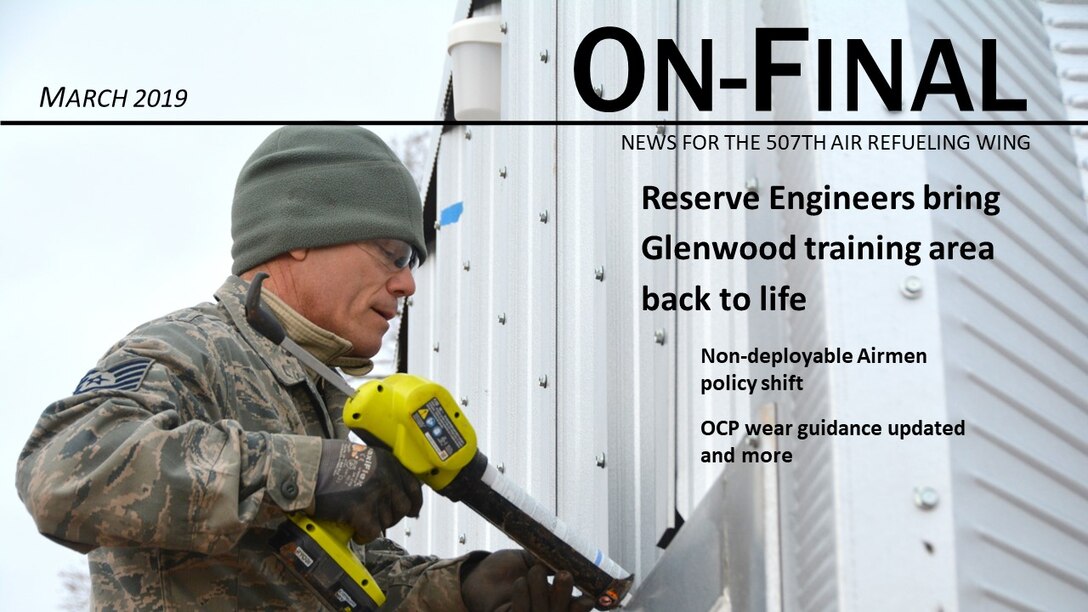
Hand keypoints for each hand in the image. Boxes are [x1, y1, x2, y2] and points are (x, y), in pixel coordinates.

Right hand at [310, 440, 421, 542]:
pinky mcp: (362, 510)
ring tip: (358, 521)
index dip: (414, 502)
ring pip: (386, 521)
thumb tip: (392, 490)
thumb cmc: (326, 462)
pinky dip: (364, 535)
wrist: (305, 468)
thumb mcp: (363, 456)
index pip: (414, 486)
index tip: (413, 511)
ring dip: (373, 525)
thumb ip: (380, 471)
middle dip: (391, 516)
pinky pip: (372, 532)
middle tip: (376, 518)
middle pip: (403, 507)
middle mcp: (387, 476)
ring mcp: (376, 493)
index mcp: (388, 461)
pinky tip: (354, 531)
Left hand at [462, 549, 595, 611]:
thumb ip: (548, 561)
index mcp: (553, 601)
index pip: (573, 610)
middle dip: (563, 595)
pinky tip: (520, 583)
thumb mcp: (531, 561)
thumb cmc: (507, 569)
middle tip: (564, 575)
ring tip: (535, 571)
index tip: (588, 596)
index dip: (581, 607)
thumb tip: (570, 556)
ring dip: (540, 592)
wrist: (480, 574)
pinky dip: (521, 599)